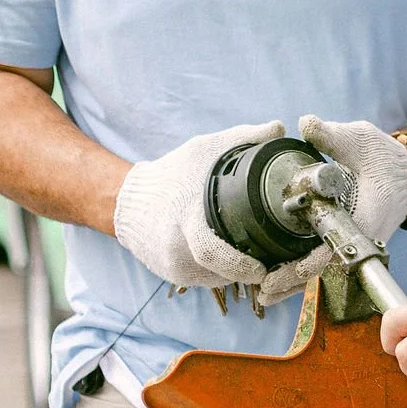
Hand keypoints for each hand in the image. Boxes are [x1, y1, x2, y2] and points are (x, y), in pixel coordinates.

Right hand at [113, 120, 282, 288]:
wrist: (127, 202)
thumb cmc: (173, 173)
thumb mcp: (204, 149)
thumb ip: (243, 138)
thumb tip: (278, 127)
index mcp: (187, 217)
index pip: (211, 251)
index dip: (239, 265)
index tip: (263, 267)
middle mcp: (177, 247)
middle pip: (219, 272)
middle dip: (247, 272)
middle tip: (269, 265)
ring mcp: (173, 265)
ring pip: (216, 279)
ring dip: (236, 272)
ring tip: (256, 258)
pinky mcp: (172, 275)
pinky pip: (205, 280)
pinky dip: (222, 273)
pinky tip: (233, 260)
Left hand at [256, 115, 406, 307]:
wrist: (402, 170)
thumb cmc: (381, 155)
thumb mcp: (358, 138)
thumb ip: (331, 134)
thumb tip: (306, 124)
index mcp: (372, 212)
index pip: (340, 244)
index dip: (311, 260)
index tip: (284, 269)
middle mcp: (367, 235)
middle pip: (330, 267)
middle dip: (296, 279)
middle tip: (264, 289)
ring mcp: (359, 243)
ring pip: (327, 270)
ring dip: (297, 281)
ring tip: (265, 292)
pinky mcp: (349, 243)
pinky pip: (326, 262)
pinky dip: (303, 271)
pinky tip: (277, 279)